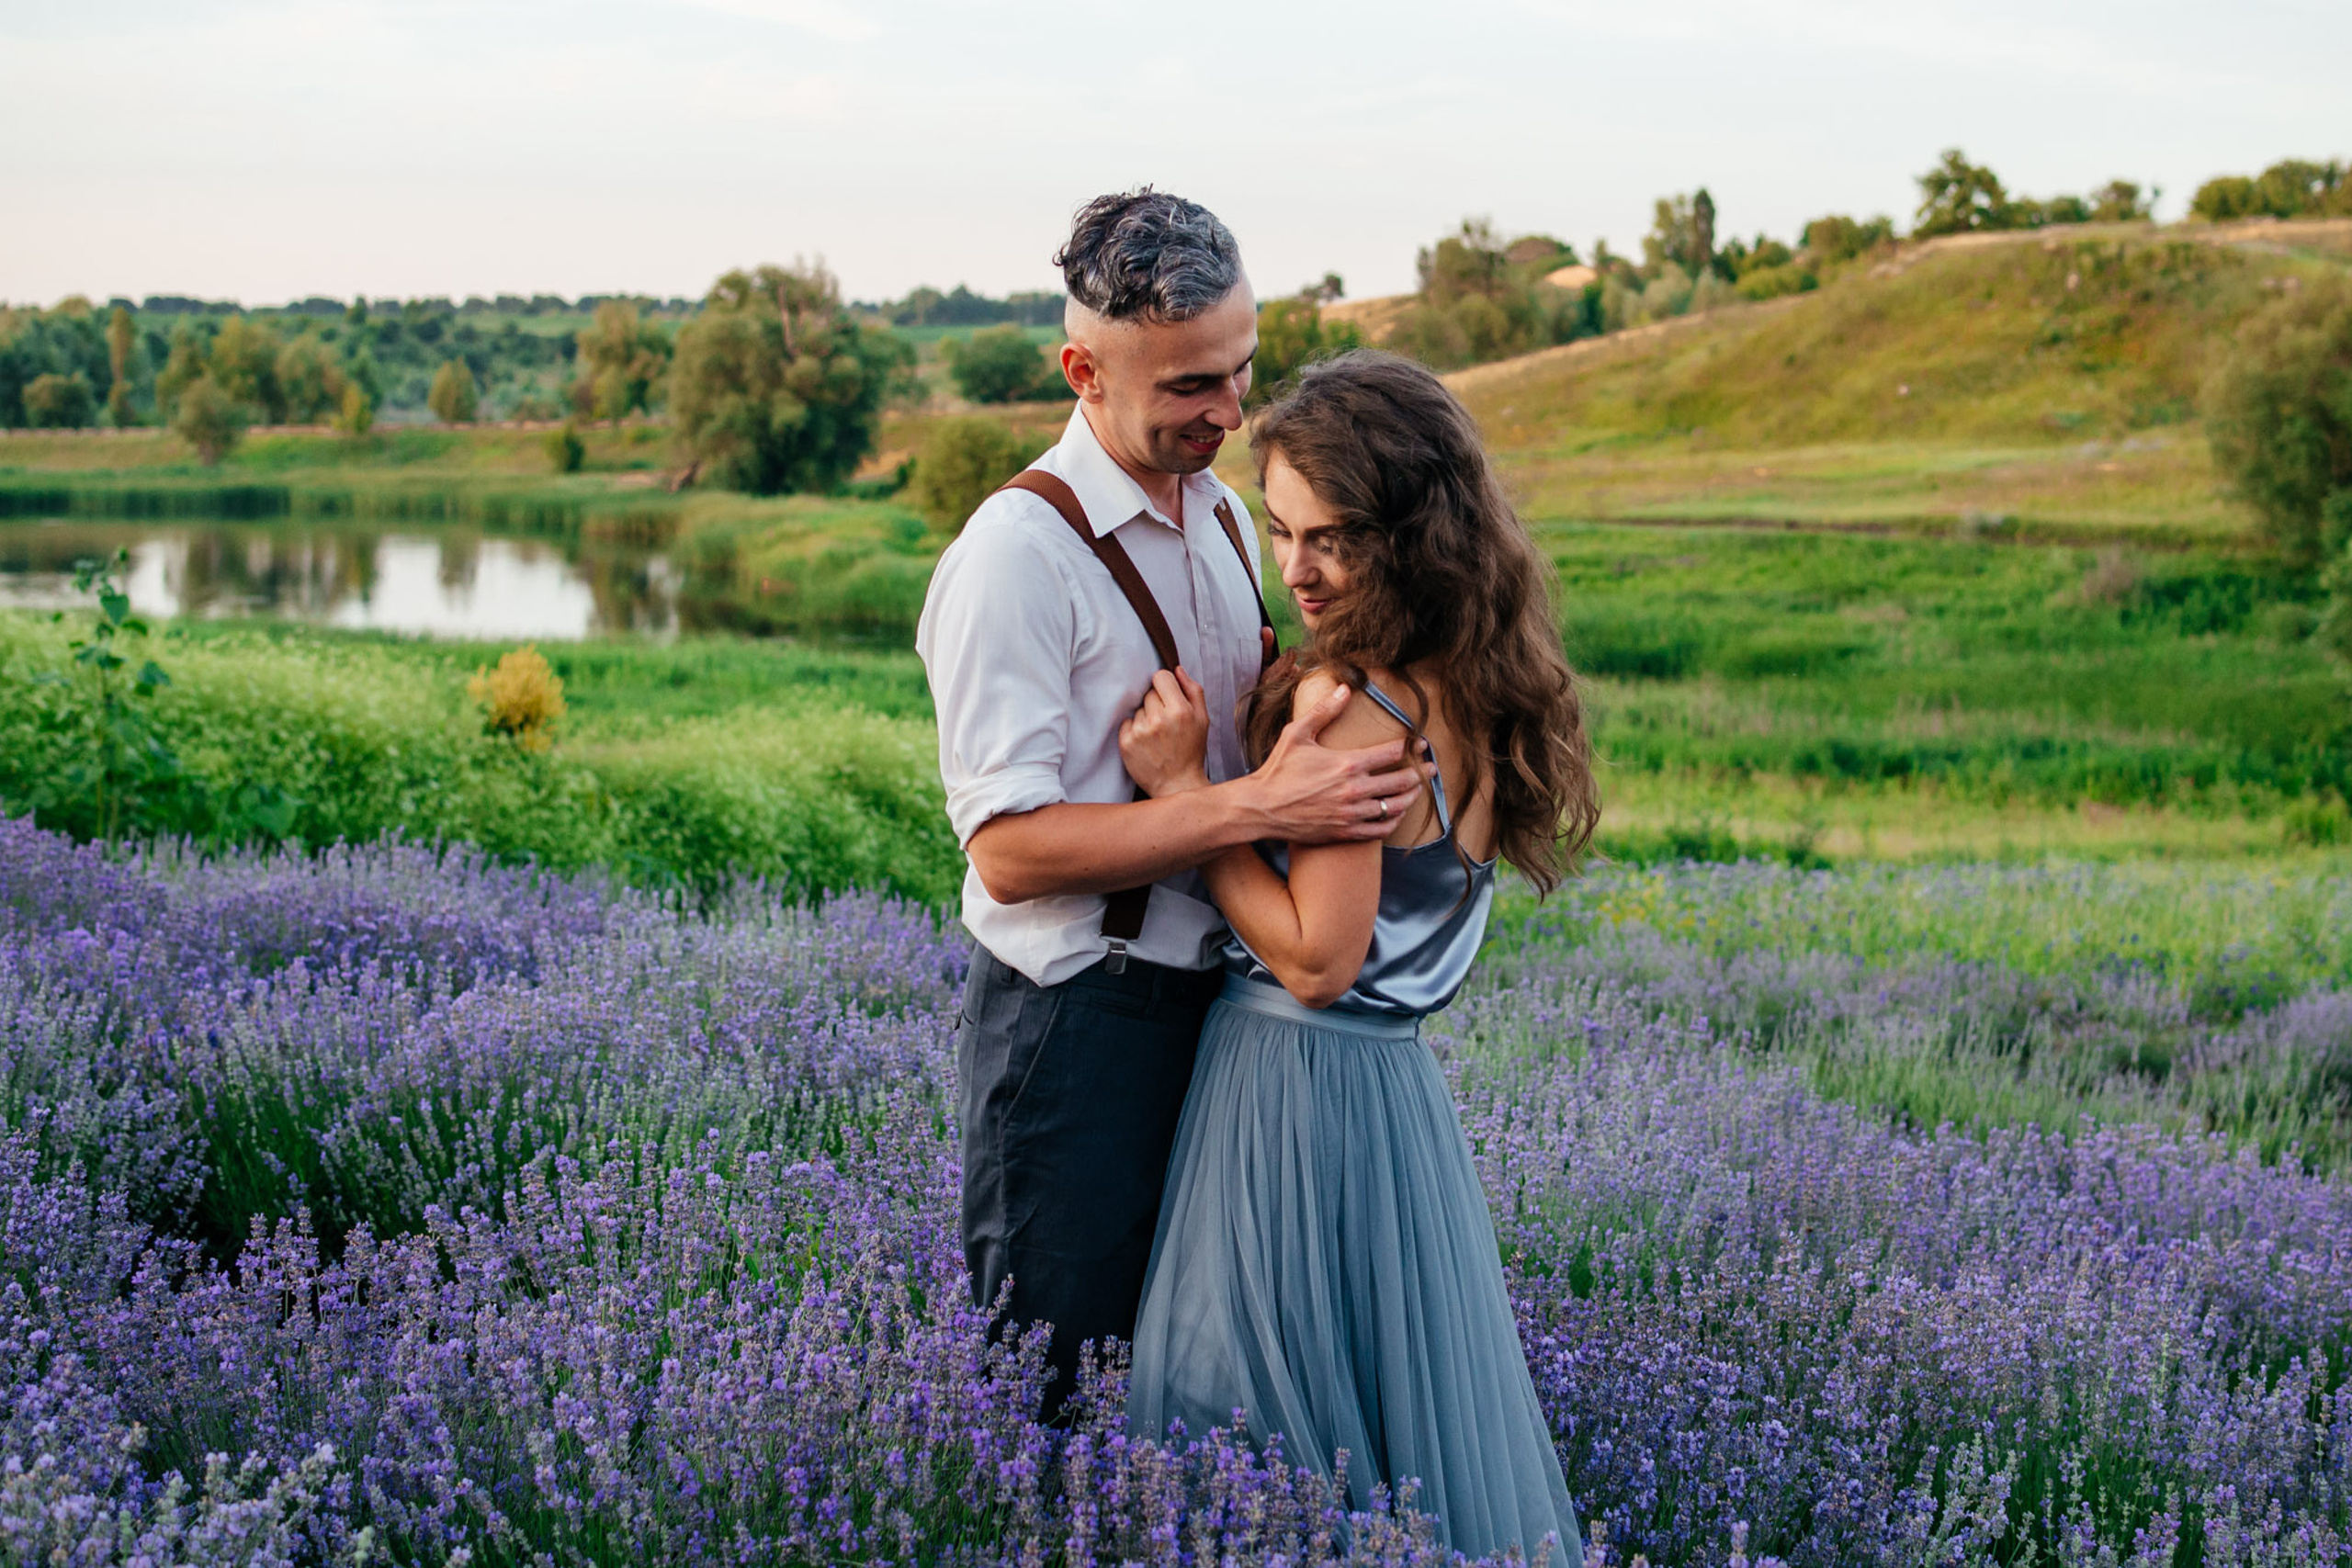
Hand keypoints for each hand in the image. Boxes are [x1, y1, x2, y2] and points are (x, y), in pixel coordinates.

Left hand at [1119, 668, 1212, 796]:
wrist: (1177, 785)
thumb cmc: (1191, 751)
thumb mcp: (1203, 720)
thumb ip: (1193, 690)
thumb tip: (1177, 669)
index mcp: (1180, 710)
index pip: (1161, 676)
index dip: (1165, 686)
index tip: (1168, 698)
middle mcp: (1159, 719)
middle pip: (1148, 692)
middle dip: (1157, 703)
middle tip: (1165, 723)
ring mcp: (1140, 731)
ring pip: (1138, 708)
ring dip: (1145, 717)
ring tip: (1157, 736)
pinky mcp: (1126, 743)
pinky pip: (1126, 722)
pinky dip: (1134, 730)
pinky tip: (1146, 743)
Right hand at [1245, 683, 1432, 843]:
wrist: (1261, 808)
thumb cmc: (1278, 770)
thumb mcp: (1296, 734)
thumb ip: (1324, 711)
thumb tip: (1345, 688)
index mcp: (1346, 763)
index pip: (1391, 753)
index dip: (1410, 746)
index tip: (1419, 743)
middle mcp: (1354, 789)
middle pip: (1401, 781)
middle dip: (1420, 772)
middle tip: (1430, 767)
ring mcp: (1352, 813)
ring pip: (1395, 807)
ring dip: (1411, 797)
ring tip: (1417, 789)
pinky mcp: (1346, 831)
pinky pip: (1381, 829)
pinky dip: (1393, 820)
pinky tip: (1396, 813)